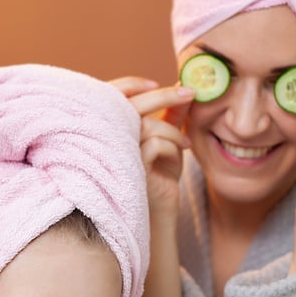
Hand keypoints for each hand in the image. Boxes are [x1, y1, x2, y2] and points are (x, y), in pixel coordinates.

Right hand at [108, 77, 193, 219]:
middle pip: (130, 104)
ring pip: (147, 125)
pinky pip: (154, 144)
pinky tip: (178, 157)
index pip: (111, 95)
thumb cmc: (159, 176)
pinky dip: (172, 146)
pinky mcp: (129, 169)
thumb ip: (171, 114)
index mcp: (110, 127)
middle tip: (189, 93)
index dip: (131, 84)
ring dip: (173, 131)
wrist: (159, 213)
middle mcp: (106, 138)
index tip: (158, 83)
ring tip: (186, 144)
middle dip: (164, 95)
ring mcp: (116, 154)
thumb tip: (183, 85)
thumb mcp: (167, 140)